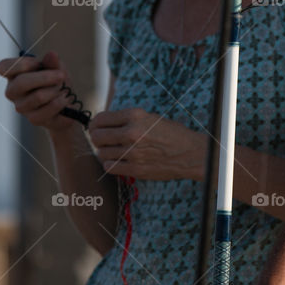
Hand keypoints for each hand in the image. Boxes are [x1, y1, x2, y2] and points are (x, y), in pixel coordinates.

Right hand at [0, 51, 75, 131]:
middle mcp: (13, 91)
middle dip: (46, 77)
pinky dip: (61, 102)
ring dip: (56, 90)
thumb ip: (52, 62)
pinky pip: (49, 108)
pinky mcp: (33, 119)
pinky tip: (64, 99)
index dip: (21, 63)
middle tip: (62, 75)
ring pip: (38, 96)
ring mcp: (21, 107)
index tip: (38, 63)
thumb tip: (52, 54)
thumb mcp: (56, 68)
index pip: (3, 67)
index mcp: (13, 75)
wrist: (67, 103)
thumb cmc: (56, 82)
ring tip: (63, 89)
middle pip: (21, 82)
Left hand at [87, 109, 206, 180]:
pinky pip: (109, 167)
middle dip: (96, 138)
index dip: (95, 124)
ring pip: (101, 153)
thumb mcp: (150, 117)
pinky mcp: (135, 169)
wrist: (189, 153)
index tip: (96, 127)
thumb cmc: (171, 134)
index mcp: (135, 116)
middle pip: (97, 136)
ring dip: (104, 152)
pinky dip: (110, 164)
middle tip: (101, 140)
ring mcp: (133, 152)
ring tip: (113, 150)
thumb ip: (128, 119)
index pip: (101, 119)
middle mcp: (132, 132)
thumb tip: (105, 123)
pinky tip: (117, 161)